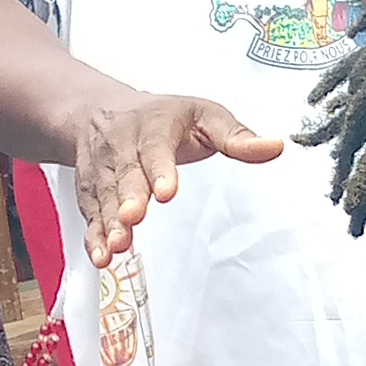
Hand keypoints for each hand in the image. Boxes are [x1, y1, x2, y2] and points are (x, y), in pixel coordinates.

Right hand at [72, 90, 283, 263]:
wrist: (99, 110)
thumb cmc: (160, 117)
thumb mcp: (203, 114)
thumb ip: (236, 135)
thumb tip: (274, 147)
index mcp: (153, 124)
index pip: (155, 148)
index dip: (160, 170)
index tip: (166, 191)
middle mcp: (122, 146)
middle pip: (125, 174)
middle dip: (127, 198)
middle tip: (133, 217)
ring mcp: (103, 169)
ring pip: (105, 197)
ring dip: (109, 223)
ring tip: (116, 246)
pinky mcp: (91, 191)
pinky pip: (91, 213)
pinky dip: (93, 236)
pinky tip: (101, 256)